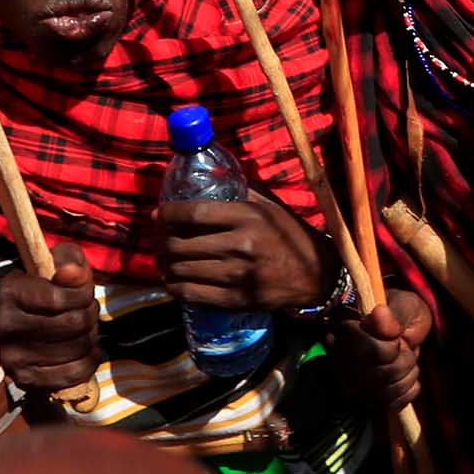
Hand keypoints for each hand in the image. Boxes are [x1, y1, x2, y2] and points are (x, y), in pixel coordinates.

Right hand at [0, 241, 99, 392]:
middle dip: (90, 314)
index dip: (84, 294)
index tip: (81, 292)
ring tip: (82, 329)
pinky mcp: (26, 380)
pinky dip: (89, 360)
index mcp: (10, 293)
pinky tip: (85, 349)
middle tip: (85, 310)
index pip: (63, 299)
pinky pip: (74, 374)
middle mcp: (6, 328)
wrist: (21, 317)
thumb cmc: (45, 284)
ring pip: (79, 348)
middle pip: (75, 324)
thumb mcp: (57, 261)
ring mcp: (14, 358)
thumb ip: (69, 261)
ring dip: (91, 336)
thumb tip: (72, 274)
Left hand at [159, 193, 325, 311]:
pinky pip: (191, 293)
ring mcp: (236, 275)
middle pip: (181, 243)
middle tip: (158, 239)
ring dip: (165, 264)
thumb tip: (210, 175)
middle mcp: (240, 245)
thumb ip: (242, 192)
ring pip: (181, 270)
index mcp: (248, 217)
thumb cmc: (290, 235)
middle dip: (161, 241)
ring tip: (163, 258)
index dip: (169, 213)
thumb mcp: (270, 208)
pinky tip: (173, 280)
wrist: (315, 275)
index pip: (195, 213)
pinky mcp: (235, 299)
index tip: (158, 214)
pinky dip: (174, 286)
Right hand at [337, 289, 431, 414]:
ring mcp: (347, 381)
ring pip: (382, 394)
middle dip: (403, 362)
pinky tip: (407, 377)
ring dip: (406, 377)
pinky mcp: (361, 397)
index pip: (368, 352)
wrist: (408, 329)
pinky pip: (387, 406)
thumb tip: (378, 313)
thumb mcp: (405, 306)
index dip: (392, 347)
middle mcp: (338, 358)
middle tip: (406, 348)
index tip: (398, 335)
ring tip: (407, 360)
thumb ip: (394, 314)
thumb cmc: (405, 313)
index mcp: (343, 329)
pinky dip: (406, 392)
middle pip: (377, 376)